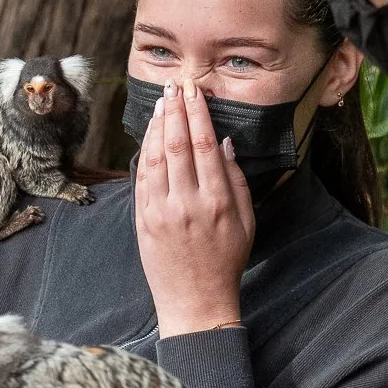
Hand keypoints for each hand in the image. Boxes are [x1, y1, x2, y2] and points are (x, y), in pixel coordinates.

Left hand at [133, 79, 254, 339]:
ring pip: (156, 157)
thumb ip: (237, 181)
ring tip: (161, 104)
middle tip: (175, 86)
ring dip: (158, 126)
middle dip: (176, 111)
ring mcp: (161, 212)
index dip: (198, 114)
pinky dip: (145, 153)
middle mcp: (187, 203)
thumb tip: (223, 144)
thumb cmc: (226, 261)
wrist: (196, 301)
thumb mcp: (246, 222)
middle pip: (178, 144)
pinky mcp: (143, 221)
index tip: (195, 93)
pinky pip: (142, 179)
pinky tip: (150, 136)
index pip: (204, 145)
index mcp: (218, 202)